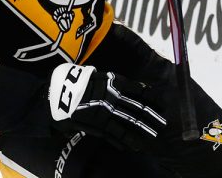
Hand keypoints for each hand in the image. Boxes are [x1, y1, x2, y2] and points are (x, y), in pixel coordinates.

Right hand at [48, 63, 165, 150]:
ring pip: (130, 122)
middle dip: (152, 117)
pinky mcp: (97, 124)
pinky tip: (133, 146)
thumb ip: (113, 82)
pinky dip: (124, 140)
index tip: (162, 104)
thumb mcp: (97, 75)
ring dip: (143, 130)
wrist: (58, 91)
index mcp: (114, 82)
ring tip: (153, 136)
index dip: (152, 98)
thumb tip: (130, 88)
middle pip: (138, 108)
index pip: (139, 91)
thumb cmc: (76, 80)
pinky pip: (114, 134)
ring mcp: (107, 111)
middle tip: (163, 123)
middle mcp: (114, 96)